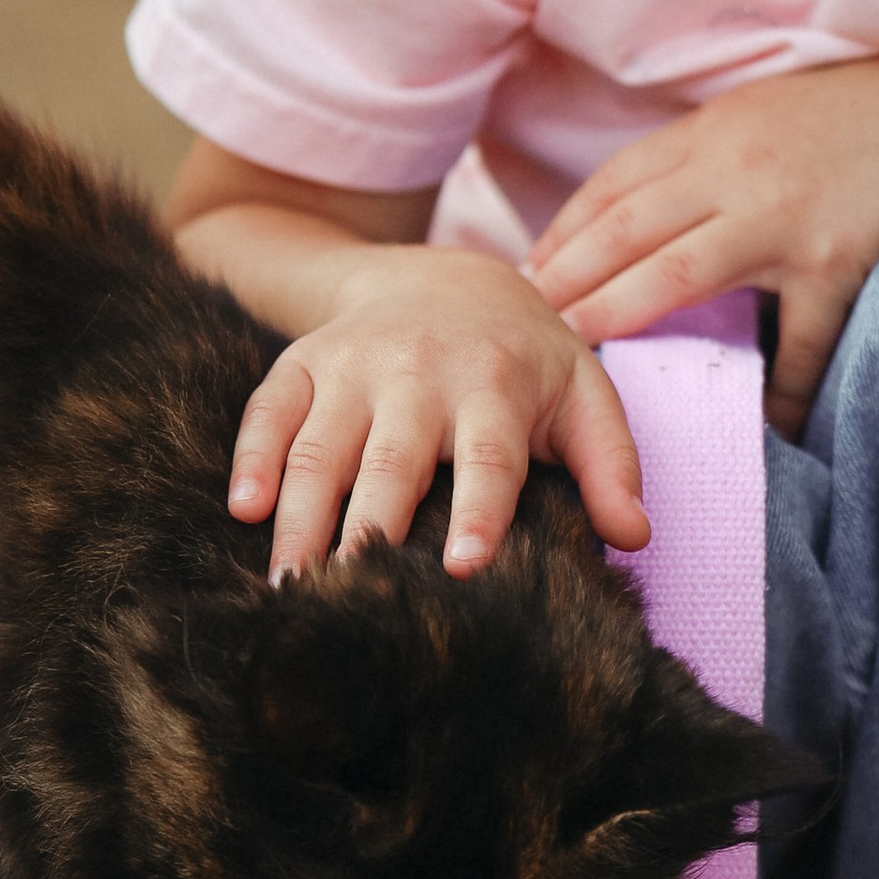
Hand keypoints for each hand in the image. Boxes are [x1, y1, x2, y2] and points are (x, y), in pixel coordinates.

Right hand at [226, 242, 647, 579]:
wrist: (449, 275)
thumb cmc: (524, 359)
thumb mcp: (582, 395)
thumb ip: (611, 464)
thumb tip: (634, 536)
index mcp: (494, 384)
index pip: (488, 457)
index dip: (478, 512)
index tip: (463, 570)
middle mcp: (418, 371)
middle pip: (390, 461)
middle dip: (369, 530)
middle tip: (349, 602)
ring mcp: (353, 365)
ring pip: (320, 447)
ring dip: (300, 518)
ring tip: (290, 588)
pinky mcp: (303, 362)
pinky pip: (267, 410)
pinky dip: (250, 456)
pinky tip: (244, 510)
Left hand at [527, 58, 878, 432]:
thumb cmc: (873, 113)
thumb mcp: (777, 112)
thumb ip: (717, 154)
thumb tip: (654, 207)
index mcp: (719, 132)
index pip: (616, 184)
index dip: (564, 231)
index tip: (525, 273)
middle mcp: (738, 169)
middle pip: (624, 228)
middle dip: (564, 277)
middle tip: (520, 324)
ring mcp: (783, 215)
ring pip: (676, 273)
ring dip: (617, 315)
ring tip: (576, 355)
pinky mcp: (836, 259)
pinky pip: (794, 340)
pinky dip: (776, 389)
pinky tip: (756, 426)